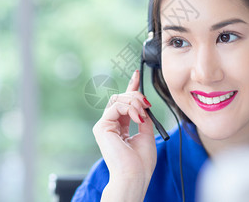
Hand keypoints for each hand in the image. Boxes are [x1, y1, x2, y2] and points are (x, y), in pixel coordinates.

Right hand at [93, 70, 155, 200]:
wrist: (134, 175)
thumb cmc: (141, 162)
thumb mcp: (147, 133)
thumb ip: (144, 117)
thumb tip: (144, 105)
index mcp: (120, 127)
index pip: (124, 102)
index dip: (131, 87)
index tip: (137, 74)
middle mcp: (110, 125)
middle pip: (121, 98)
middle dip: (136, 95)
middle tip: (146, 104)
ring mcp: (104, 126)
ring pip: (118, 100)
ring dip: (134, 102)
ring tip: (143, 113)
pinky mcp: (101, 127)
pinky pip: (116, 107)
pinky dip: (129, 108)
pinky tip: (137, 117)